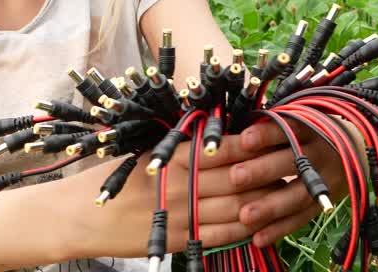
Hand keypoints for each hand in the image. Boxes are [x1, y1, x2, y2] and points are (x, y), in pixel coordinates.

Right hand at [66, 133, 274, 258]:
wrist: (82, 216)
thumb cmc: (117, 177)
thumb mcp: (150, 153)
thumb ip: (183, 148)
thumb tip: (221, 137)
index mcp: (175, 156)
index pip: (226, 149)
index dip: (256, 145)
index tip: (278, 137)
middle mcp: (183, 184)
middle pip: (239, 178)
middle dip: (269, 172)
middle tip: (295, 165)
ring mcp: (183, 214)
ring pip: (237, 207)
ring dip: (265, 201)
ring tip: (287, 193)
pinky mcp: (180, 239)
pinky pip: (223, 235)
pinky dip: (246, 228)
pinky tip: (262, 222)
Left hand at [224, 118, 351, 247]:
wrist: (350, 151)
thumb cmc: (307, 135)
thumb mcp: (296, 123)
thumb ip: (268, 130)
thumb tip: (226, 136)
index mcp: (309, 128)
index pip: (288, 128)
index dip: (267, 134)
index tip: (244, 140)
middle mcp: (319, 153)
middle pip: (292, 161)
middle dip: (263, 170)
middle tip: (235, 177)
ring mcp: (324, 180)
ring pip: (298, 195)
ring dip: (270, 207)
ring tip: (244, 215)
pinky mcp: (324, 204)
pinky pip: (302, 218)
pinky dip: (280, 229)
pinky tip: (259, 237)